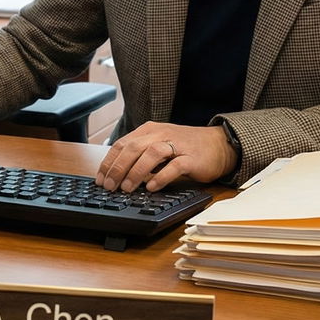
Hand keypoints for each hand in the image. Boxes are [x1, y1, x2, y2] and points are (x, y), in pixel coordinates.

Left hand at [94, 122, 236, 192]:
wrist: (219, 145)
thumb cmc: (186, 148)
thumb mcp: (160, 145)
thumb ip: (141, 155)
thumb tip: (118, 174)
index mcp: (150, 130)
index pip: (122, 143)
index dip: (109, 162)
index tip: (101, 179)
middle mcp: (161, 134)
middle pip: (133, 147)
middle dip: (118, 168)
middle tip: (110, 186)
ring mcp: (177, 145)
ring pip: (151, 153)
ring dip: (136, 171)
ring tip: (127, 188)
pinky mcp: (191, 158)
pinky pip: (174, 166)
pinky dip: (161, 177)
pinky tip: (151, 187)